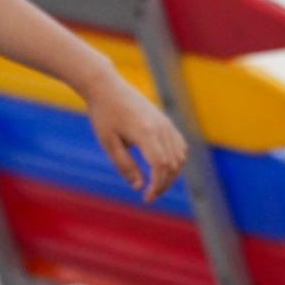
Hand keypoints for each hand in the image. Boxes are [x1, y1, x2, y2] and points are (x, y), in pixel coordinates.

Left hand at [82, 69, 187, 202]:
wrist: (107, 87)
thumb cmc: (104, 115)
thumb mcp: (109, 143)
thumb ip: (124, 165)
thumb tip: (139, 186)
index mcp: (146, 132)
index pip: (161, 166)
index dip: (157, 186)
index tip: (146, 198)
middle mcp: (161, 127)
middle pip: (173, 164)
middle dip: (164, 184)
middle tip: (149, 196)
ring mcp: (166, 123)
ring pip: (180, 156)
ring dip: (171, 174)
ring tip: (155, 184)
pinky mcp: (166, 121)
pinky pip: (180, 145)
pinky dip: (176, 160)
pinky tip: (162, 168)